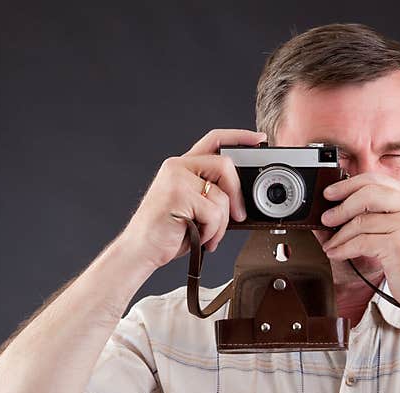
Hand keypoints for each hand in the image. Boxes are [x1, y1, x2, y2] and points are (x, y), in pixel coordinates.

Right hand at [117, 128, 266, 270]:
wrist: (141, 249)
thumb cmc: (168, 231)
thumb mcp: (194, 207)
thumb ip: (212, 193)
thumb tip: (242, 199)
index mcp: (182, 166)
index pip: (214, 139)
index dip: (239, 136)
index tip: (258, 138)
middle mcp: (177, 167)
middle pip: (225, 165)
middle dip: (237, 195)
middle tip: (238, 215)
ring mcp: (176, 179)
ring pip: (221, 195)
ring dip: (220, 223)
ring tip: (206, 234)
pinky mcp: (177, 195)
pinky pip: (213, 213)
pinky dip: (211, 231)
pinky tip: (198, 236)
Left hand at [319, 172, 399, 308]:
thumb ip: (382, 214)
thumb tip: (343, 208)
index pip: (376, 180)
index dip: (348, 185)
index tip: (331, 193)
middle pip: (367, 193)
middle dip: (340, 206)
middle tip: (326, 218)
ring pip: (361, 221)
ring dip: (339, 234)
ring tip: (331, 243)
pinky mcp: (398, 244)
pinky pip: (361, 241)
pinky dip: (344, 248)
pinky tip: (337, 253)